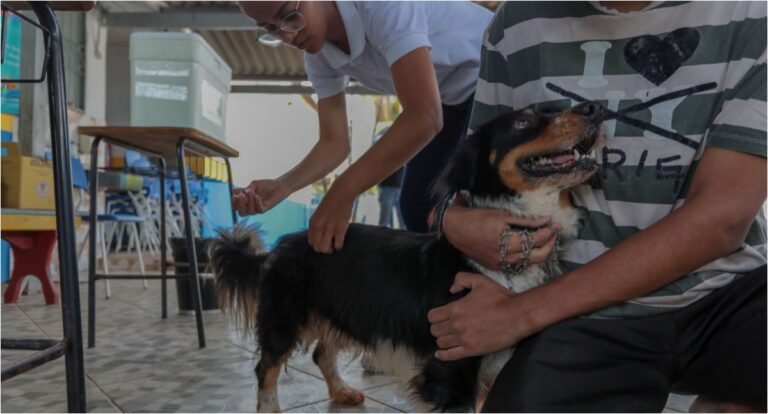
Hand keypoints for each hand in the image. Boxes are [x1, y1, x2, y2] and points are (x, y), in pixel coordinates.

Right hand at [231, 179, 291, 215]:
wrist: (279, 185)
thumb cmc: (265, 185)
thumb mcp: (254, 185)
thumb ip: (247, 188)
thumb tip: (239, 192)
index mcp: (245, 202)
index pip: (236, 206)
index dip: (233, 203)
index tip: (234, 196)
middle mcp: (251, 207)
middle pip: (241, 213)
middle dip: (240, 205)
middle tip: (241, 196)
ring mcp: (258, 209)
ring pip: (250, 212)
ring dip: (249, 202)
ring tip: (251, 192)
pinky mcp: (265, 209)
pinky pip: (259, 210)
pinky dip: (257, 203)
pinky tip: (257, 196)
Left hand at [308, 185, 355, 253]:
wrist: (341, 193)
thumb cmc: (331, 203)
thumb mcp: (319, 214)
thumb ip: (317, 225)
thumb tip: (319, 237)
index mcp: (312, 223)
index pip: (311, 242)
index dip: (317, 245)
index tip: (324, 242)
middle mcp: (319, 226)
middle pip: (317, 248)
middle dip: (323, 249)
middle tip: (330, 246)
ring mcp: (329, 228)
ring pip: (325, 249)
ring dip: (330, 250)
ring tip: (334, 246)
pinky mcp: (340, 229)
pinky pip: (338, 245)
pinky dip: (339, 247)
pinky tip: (341, 243)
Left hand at [428, 272, 532, 360]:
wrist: (517, 315)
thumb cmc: (500, 297)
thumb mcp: (480, 281)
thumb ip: (461, 279)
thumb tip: (451, 289)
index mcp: (455, 308)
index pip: (432, 316)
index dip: (435, 315)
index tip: (441, 315)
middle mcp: (456, 325)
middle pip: (434, 330)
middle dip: (439, 327)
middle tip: (446, 325)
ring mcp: (463, 339)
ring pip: (441, 342)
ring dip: (443, 339)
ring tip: (449, 336)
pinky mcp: (472, 350)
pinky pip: (450, 355)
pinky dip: (443, 355)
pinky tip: (440, 353)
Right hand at [443, 205, 559, 270]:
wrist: (455, 229)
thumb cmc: (478, 218)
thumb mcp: (503, 214)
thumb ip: (526, 220)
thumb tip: (547, 218)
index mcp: (509, 242)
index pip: (537, 239)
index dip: (549, 231)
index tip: (556, 223)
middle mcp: (506, 257)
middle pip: (538, 256)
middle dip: (550, 244)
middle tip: (553, 232)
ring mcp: (501, 264)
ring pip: (529, 262)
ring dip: (539, 251)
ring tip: (543, 238)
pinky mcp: (496, 267)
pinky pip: (517, 264)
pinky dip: (526, 256)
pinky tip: (527, 246)